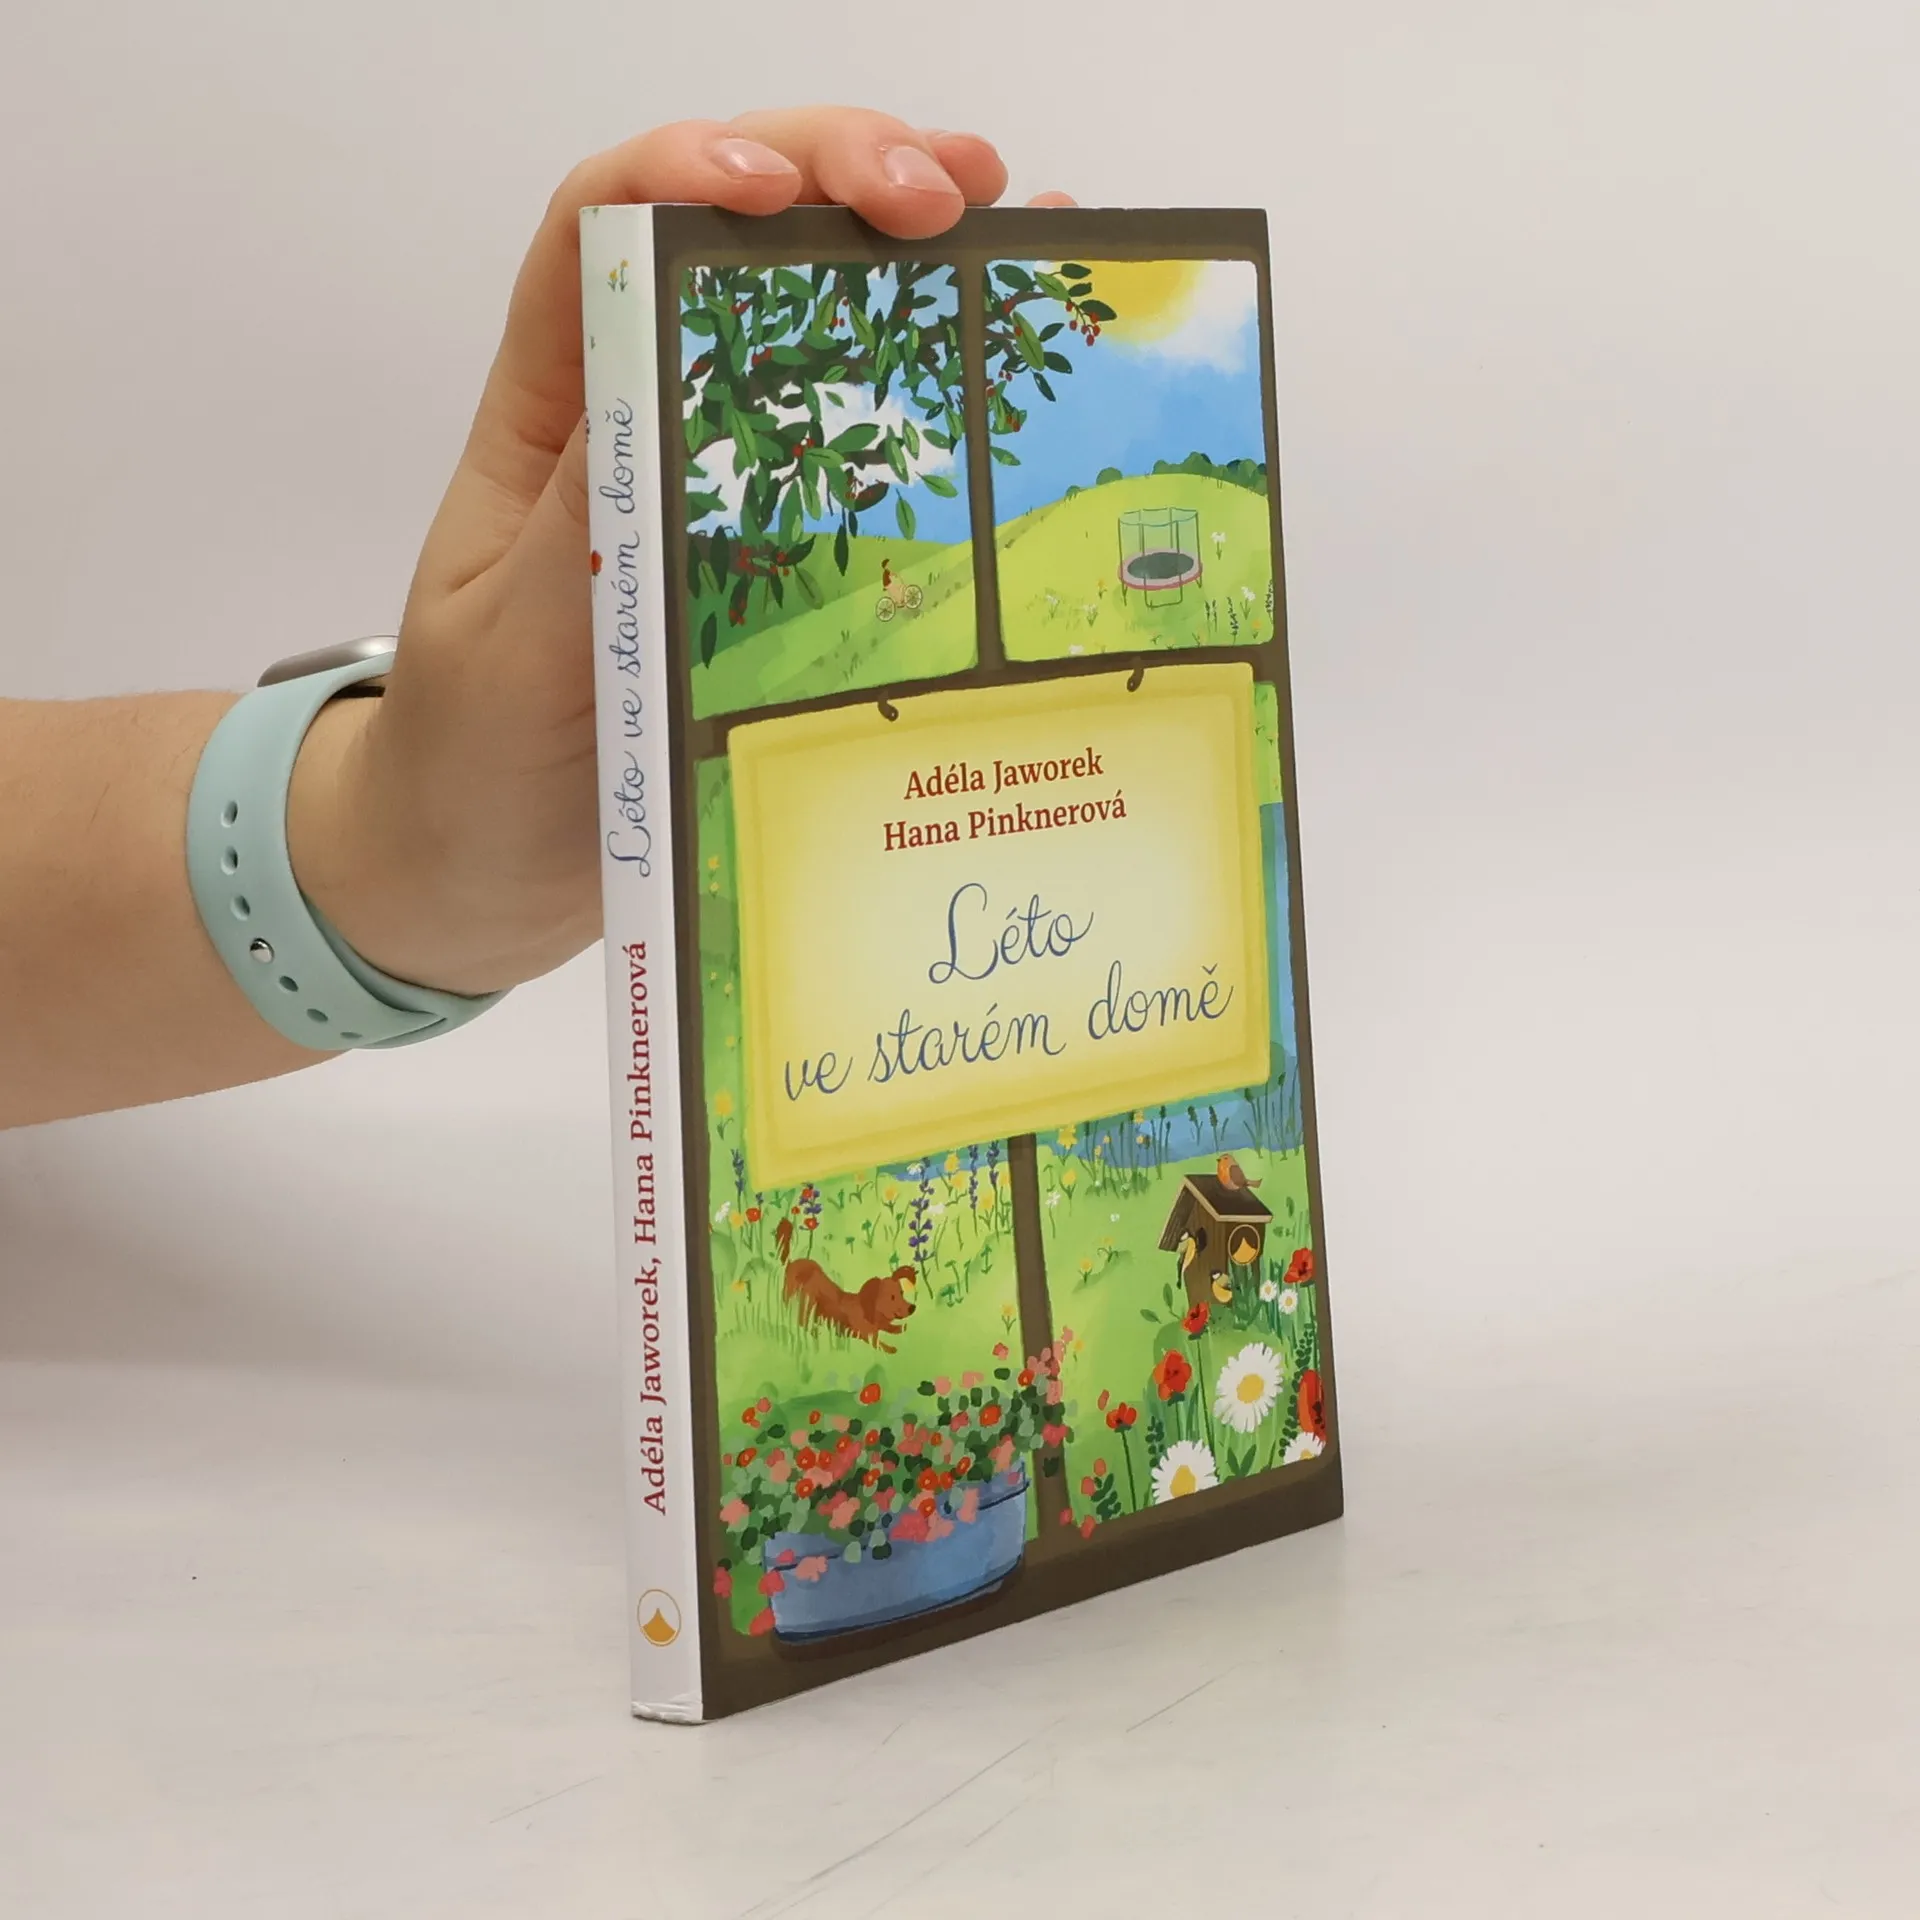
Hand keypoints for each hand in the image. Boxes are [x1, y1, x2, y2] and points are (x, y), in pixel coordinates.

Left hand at [289, 109, 1074, 996]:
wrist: (486, 871)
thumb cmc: (472, 757)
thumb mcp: (511, 644)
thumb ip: (582, 528)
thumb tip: (675, 393)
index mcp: (554, 414)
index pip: (607, 225)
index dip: (692, 169)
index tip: (778, 187)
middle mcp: (645, 420)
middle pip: (736, 239)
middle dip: (841, 178)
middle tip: (951, 188)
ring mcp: (729, 487)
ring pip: (822, 324)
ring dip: (917, 254)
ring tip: (1018, 219)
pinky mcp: (792, 561)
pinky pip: (877, 455)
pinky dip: (951, 388)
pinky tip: (1022, 351)